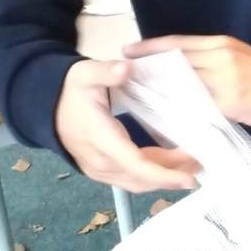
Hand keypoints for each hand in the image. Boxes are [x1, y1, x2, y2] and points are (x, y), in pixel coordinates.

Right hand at [55, 59, 200, 191]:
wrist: (48, 106)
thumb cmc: (71, 90)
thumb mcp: (84, 73)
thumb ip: (105, 71)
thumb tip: (126, 68)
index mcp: (100, 138)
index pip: (135, 164)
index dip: (164, 173)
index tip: (189, 177)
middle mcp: (100, 161)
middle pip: (141, 178)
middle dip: (172, 176)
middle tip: (202, 165)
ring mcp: (100, 170)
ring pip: (138, 182)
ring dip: (165, 177)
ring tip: (193, 166)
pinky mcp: (103, 171)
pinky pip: (131, 179)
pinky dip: (153, 175)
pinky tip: (173, 166)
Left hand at [123, 35, 250, 129]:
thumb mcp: (236, 57)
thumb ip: (210, 61)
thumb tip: (178, 72)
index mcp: (219, 44)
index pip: (177, 43)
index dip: (150, 47)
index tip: (126, 50)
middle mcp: (219, 58)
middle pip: (174, 64)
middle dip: (149, 72)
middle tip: (126, 79)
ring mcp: (224, 81)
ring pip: (182, 87)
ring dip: (159, 94)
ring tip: (140, 100)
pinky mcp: (230, 104)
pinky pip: (198, 109)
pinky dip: (180, 113)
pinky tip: (166, 119)